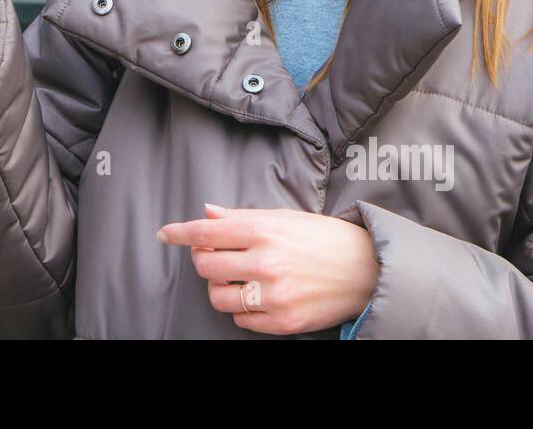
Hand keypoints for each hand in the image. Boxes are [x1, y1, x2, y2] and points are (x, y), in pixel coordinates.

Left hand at [157, 203, 377, 334]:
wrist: (366, 269)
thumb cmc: (324, 238)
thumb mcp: (284, 217)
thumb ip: (241, 217)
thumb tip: (207, 211)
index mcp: (264, 231)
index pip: (206, 232)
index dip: (180, 233)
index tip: (166, 234)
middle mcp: (266, 262)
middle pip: (206, 267)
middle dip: (205, 261)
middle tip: (218, 257)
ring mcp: (273, 295)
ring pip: (218, 297)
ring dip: (220, 288)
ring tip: (238, 278)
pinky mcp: (282, 321)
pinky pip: (240, 320)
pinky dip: (241, 309)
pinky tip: (257, 296)